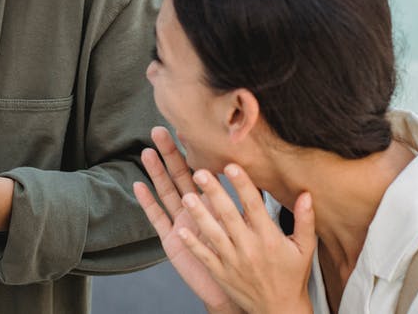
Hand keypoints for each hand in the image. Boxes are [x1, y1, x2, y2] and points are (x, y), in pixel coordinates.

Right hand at [134, 127, 242, 313]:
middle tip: (160, 130)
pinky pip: (158, 219)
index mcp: (216, 204)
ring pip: (167, 192)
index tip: (191, 129)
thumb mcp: (257, 230)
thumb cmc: (247, 259)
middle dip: (170, 153)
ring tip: (148, 151)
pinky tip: (138, 185)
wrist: (236, 289)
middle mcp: (197, 209)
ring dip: (157, 172)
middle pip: (180, 176)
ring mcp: (182, 223)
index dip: (196, 151)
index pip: (205, 171)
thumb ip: (260, 205)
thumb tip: (278, 180)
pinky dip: (148, 203)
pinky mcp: (173, 240)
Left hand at [179, 165, 316, 313]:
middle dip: (214, 193)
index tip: (232, 167)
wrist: (279, 310)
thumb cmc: (292, 277)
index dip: (242, 185)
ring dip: (199, 215)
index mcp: (269, 239)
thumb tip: (306, 195)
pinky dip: (193, 245)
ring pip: (213, 234)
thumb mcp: (305, 248)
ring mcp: (233, 262)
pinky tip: (182, 231)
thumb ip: (305, 220)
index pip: (254, 206)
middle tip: (201, 172)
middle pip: (229, 216)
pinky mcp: (222, 274)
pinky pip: (205, 257)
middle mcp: (250, 248)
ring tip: (188, 197)